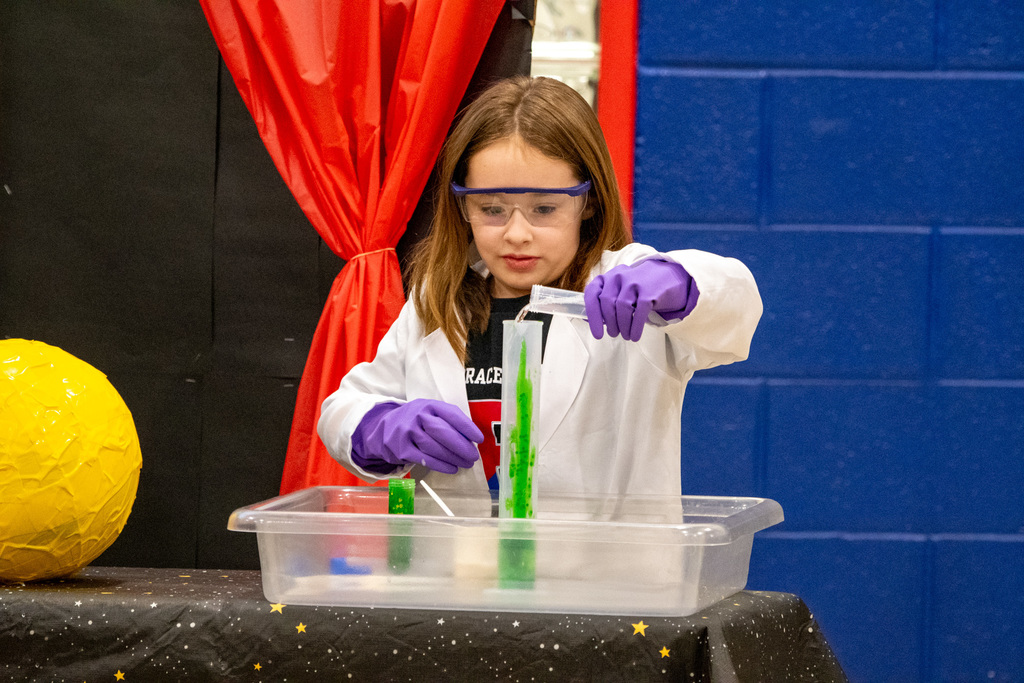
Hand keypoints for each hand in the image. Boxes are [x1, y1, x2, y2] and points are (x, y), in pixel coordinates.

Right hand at [351, 399, 483, 473]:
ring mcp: (407, 432)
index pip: (451, 414)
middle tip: (474, 456)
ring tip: (466, 463)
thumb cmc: (415, 421)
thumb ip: (446, 420)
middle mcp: (417, 416)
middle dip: (461, 446)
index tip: (479, 439)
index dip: (467, 427)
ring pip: (434, 447)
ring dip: (453, 457)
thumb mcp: (429, 412)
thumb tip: (470, 438)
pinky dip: (440, 465)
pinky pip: (424, 458)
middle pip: (443, 431)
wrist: (383, 428)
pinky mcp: (401, 449)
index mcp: (429, 405)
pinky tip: (452, 468)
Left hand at [584, 259, 698, 340]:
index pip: (592, 294)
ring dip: (623, 327)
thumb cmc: (638, 289)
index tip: (597, 333)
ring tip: (626, 336)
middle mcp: (619, 276)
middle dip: (610, 323)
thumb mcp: (619, 291)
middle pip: (607, 303)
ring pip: (622, 308)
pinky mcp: (649, 290)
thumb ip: (604, 303)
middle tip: (614, 334)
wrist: (666, 276)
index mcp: (608, 278)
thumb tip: (588, 320)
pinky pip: (639, 312)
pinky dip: (635, 328)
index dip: (592, 315)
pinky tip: (635, 336)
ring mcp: (634, 282)